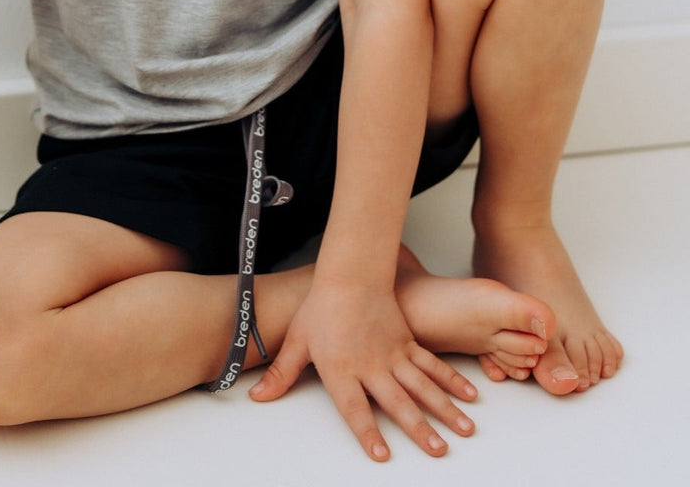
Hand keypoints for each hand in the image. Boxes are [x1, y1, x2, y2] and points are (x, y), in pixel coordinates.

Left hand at [249, 282, 476, 461]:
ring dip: (445, 409)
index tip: (381, 455)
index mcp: (342, 369)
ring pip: (423, 386)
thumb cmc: (321, 306)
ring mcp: (394, 354)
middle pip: (399, 403)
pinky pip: (432, 365)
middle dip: (420, 430)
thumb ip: (281, 374)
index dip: (367, 432)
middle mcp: (371, 365)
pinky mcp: (407, 342)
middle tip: (439, 451)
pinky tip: (469, 397)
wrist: (349, 272)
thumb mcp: (297, 341)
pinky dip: (451, 381)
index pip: (355, 408)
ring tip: (466, 430)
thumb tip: (257, 396)